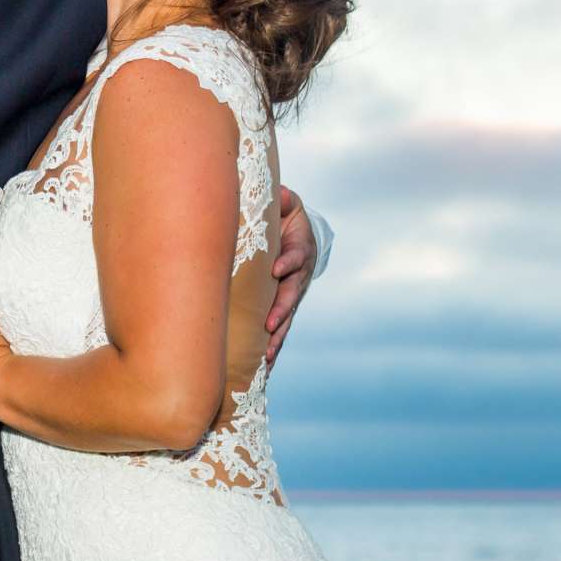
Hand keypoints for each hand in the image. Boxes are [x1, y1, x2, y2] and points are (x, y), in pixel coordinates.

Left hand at [262, 183, 316, 367]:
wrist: (298, 234)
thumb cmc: (285, 217)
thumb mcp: (286, 204)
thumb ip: (283, 200)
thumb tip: (280, 194)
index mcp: (297, 250)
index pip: (294, 257)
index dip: (287, 262)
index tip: (277, 268)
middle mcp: (296, 276)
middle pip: (290, 295)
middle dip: (281, 310)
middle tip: (270, 325)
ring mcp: (290, 294)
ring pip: (286, 318)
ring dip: (277, 337)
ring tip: (266, 356)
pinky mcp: (282, 306)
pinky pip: (279, 328)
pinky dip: (272, 346)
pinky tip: (262, 366)